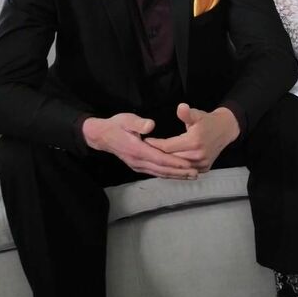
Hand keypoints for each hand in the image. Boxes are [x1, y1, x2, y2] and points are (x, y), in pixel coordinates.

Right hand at [82, 112, 197, 178]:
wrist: (101, 136)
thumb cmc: (116, 125)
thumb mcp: (126, 120)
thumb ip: (138, 123)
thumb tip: (150, 126)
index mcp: (137, 150)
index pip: (160, 158)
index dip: (175, 163)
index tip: (189, 165)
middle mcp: (138, 161)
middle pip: (162, 169)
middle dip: (180, 172)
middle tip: (196, 173)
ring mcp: (137, 165)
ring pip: (159, 173)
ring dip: (176, 175)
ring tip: (191, 176)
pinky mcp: (138, 166)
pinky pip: (155, 172)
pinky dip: (168, 174)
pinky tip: (178, 174)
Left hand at [146, 103, 239, 172]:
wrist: (225, 130)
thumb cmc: (207, 121)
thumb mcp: (197, 114)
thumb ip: (186, 113)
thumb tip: (181, 107)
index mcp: (194, 142)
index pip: (168, 147)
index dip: (155, 144)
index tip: (145, 141)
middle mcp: (198, 155)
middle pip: (171, 158)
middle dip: (158, 154)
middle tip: (146, 150)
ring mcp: (202, 164)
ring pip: (178, 166)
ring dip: (167, 162)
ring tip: (154, 157)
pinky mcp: (204, 168)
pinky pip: (186, 169)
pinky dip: (177, 166)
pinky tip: (169, 162)